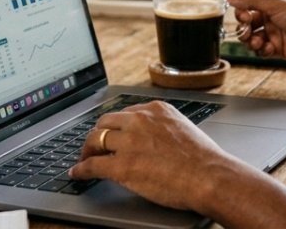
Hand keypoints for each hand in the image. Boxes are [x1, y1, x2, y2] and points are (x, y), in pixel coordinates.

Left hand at [69, 101, 237, 212]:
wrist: (208, 175)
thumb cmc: (204, 158)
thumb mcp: (183, 129)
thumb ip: (164, 128)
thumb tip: (156, 140)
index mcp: (155, 110)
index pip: (125, 113)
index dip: (115, 126)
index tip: (111, 132)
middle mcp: (139, 120)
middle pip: (105, 122)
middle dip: (97, 134)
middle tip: (94, 146)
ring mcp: (128, 142)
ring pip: (95, 140)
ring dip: (87, 150)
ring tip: (84, 158)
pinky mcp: (122, 165)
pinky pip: (92, 165)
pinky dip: (81, 169)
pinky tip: (77, 173)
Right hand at [229, 0, 285, 61]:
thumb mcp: (275, 4)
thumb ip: (251, 1)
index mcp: (269, 4)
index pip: (246, 8)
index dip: (241, 14)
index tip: (244, 18)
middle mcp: (270, 18)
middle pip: (246, 25)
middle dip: (244, 30)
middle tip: (248, 32)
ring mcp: (274, 34)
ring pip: (252, 39)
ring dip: (252, 41)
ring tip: (260, 42)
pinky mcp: (277, 49)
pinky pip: (261, 51)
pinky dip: (262, 50)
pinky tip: (270, 48)